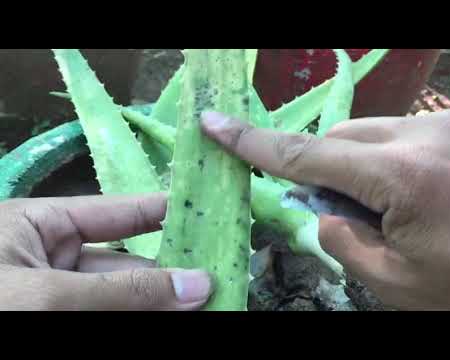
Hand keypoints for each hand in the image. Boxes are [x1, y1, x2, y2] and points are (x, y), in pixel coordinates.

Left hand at [0, 194, 211, 309]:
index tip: (206, 211)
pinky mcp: (63, 318)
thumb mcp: (46, 294)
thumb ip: (124, 292)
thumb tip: (198, 285)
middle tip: (220, 284)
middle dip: (173, 277)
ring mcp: (60, 298)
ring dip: (164, 305)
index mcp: (44, 226)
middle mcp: (57, 260)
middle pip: (130, 265)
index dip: (163, 209)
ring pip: (125, 300)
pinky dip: (143, 316)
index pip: (120, 212)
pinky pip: (112, 316)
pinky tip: (171, 315)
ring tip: (210, 306)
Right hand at [201, 109, 449, 309]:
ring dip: (358, 165)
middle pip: (339, 137)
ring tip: (389, 208)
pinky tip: (416, 194)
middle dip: (325, 169)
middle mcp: (427, 134)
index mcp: (404, 177)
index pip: (306, 155)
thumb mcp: (394, 282)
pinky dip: (388, 161)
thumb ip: (341, 239)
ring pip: (370, 133)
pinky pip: (402, 135)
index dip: (253, 143)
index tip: (215, 124)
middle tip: (341, 211)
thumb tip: (319, 207)